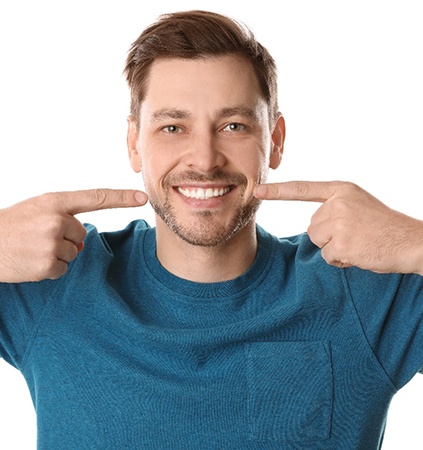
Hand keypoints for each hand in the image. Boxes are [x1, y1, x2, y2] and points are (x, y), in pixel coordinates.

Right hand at [0, 189, 147, 281]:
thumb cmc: (11, 226)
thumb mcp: (36, 210)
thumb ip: (63, 216)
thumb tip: (83, 240)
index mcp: (54, 202)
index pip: (95, 198)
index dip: (121, 198)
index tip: (142, 198)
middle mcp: (56, 219)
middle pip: (82, 234)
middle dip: (66, 239)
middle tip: (39, 238)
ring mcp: (52, 242)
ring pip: (74, 253)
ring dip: (57, 254)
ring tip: (32, 248)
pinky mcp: (47, 264)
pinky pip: (63, 269)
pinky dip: (49, 269)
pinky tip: (31, 261)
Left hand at [254, 181, 422, 274]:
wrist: (411, 240)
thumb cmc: (384, 227)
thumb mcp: (359, 206)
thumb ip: (334, 210)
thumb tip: (313, 229)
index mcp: (342, 190)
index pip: (303, 189)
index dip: (278, 191)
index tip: (257, 190)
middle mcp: (337, 203)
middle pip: (312, 226)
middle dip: (329, 236)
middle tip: (356, 235)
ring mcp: (338, 222)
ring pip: (317, 241)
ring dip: (334, 248)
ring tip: (359, 242)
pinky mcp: (340, 242)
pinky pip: (327, 256)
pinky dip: (341, 259)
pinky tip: (360, 252)